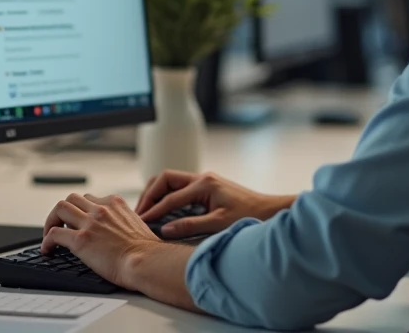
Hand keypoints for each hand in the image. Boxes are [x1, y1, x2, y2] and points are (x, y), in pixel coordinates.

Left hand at [41, 193, 162, 289]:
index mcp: (115, 203)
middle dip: (63, 211)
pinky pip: (54, 234)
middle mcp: (101, 209)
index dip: (81, 210)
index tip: (78, 221)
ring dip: (51, 221)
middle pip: (72, 198)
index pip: (90, 199)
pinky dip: (47, 241)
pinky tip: (48, 250)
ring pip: (60, 208)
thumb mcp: (137, 224)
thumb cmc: (147, 250)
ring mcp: (90, 223)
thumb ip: (124, 220)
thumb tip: (119, 229)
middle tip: (61, 225)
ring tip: (50, 234)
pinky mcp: (81, 240)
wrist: (146, 261)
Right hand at [136, 170, 296, 238]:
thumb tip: (165, 230)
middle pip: (164, 179)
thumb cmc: (249, 216)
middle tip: (138, 213)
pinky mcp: (206, 187)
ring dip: (156, 194)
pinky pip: (179, 188)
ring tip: (146, 212)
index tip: (141, 222)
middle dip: (149, 195)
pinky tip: (162, 212)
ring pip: (170, 181)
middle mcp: (202, 178)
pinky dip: (167, 197)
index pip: (170, 197)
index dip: (154, 211)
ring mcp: (204, 181)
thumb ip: (191, 226)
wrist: (269, 210)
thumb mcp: (218, 224)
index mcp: (204, 184)